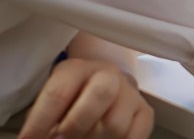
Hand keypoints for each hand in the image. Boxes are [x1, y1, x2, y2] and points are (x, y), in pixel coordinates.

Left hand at [18, 58, 152, 138]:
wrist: (103, 83)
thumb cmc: (72, 96)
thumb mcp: (53, 98)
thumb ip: (45, 117)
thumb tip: (41, 137)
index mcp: (76, 70)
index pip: (58, 94)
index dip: (40, 123)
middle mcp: (107, 75)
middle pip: (100, 95)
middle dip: (75, 125)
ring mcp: (130, 93)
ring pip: (115, 124)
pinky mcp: (145, 111)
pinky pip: (136, 136)